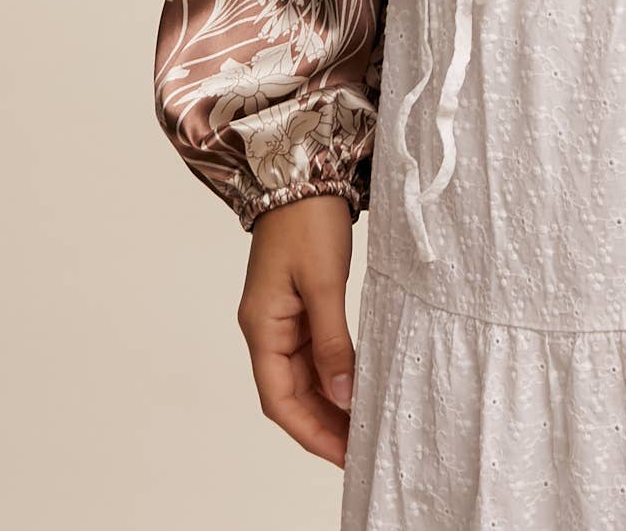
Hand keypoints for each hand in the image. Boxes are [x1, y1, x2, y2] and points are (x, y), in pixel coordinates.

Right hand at [238, 193, 357, 465]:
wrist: (303, 170)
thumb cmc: (307, 220)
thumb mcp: (324, 283)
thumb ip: (332, 342)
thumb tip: (344, 395)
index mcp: (262, 326)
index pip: (279, 399)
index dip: (310, 432)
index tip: (344, 455)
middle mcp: (266, 328)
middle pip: (290, 394)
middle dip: (323, 424)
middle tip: (362, 448)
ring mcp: (281, 317)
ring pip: (302, 377)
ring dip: (329, 403)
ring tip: (363, 427)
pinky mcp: (299, 304)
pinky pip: (313, 354)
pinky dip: (333, 375)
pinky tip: (356, 386)